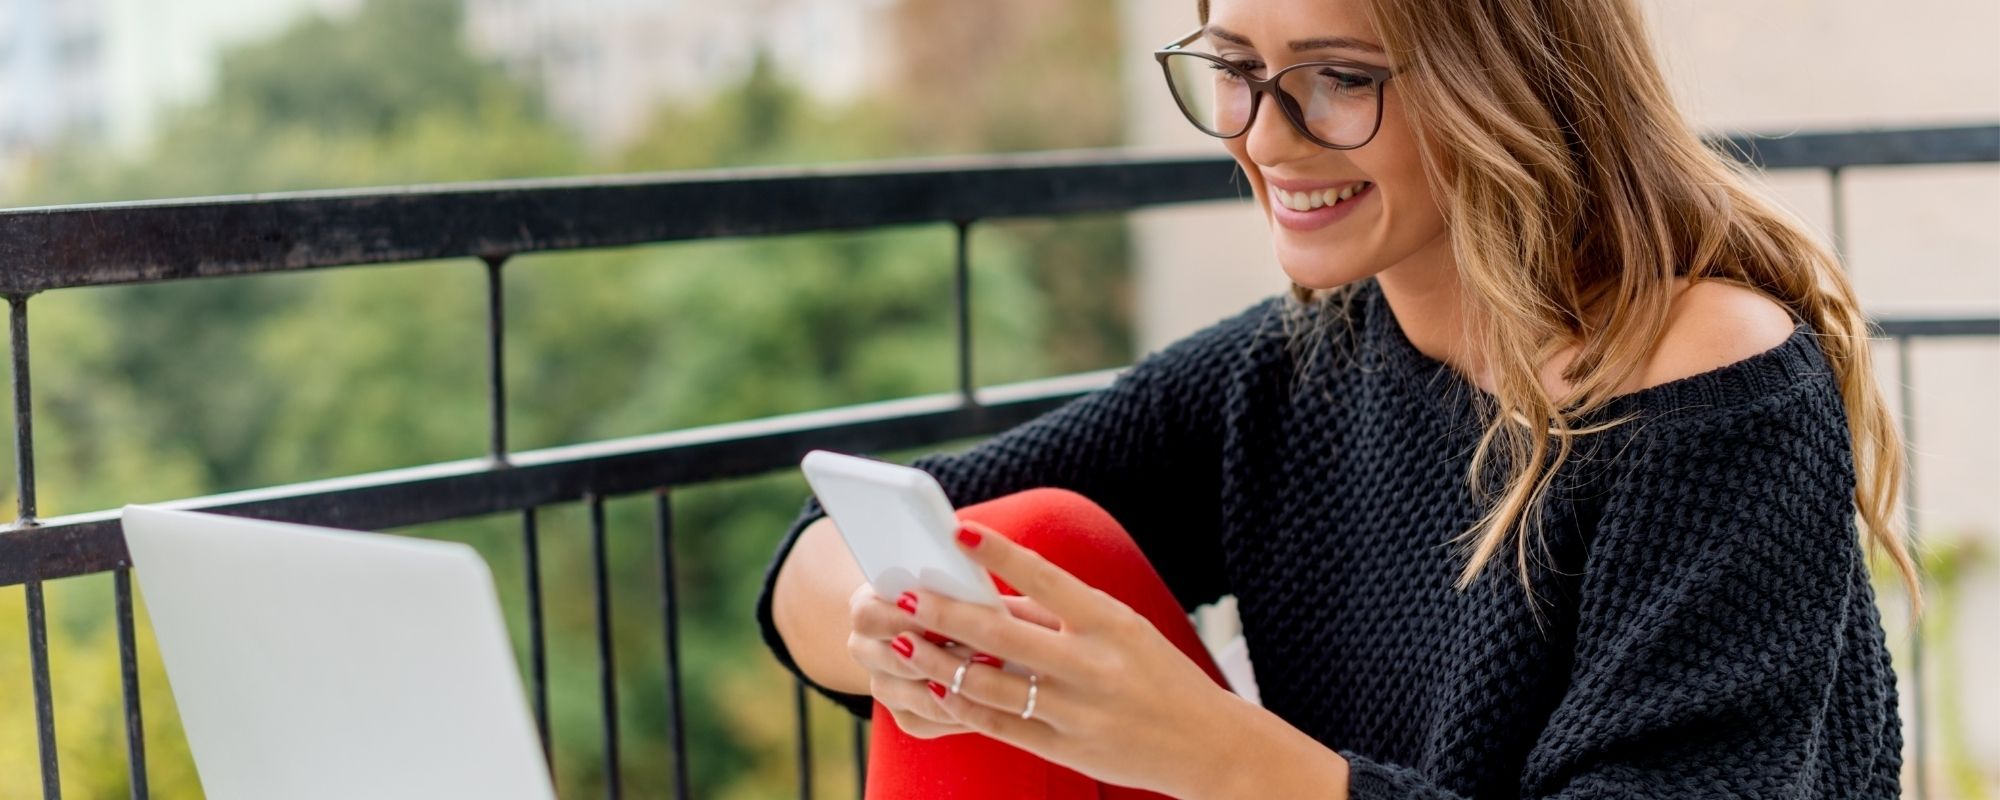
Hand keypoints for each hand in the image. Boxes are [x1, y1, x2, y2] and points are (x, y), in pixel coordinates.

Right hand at [846, 576, 1062, 739]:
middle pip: (901, 664)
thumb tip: (980, 594)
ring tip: (1003, 675)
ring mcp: (883, 688)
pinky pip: (936, 722)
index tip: (957, 615)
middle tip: (995, 650)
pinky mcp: (906, 717)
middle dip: (951, 658)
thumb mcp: (937, 578)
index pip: (872, 618)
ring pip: (923, 700)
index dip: (916, 619)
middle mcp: (864, 653)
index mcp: (864, 612)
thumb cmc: (939, 590)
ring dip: (964, 689)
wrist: (925, 624)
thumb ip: (948, 584)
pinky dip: (968, 712)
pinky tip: (998, 700)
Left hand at [887, 520, 1244, 797]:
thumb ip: (1061, 614)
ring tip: (904, 643)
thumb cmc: (1156, 674)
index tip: (958, 530)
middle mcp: (1092, 665)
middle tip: (903, 595)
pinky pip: (1000, 725)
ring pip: (989, 684)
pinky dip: (961, 705)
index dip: (999, 553)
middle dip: (945, 613)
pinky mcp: (1066, 749)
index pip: (1046, 578)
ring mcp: (1076, 711)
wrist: (1207, 745)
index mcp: (1109, 622)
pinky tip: (935, 688)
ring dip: (939, 663)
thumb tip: (994, 596)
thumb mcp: (1123, 628)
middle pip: (1002, 633)